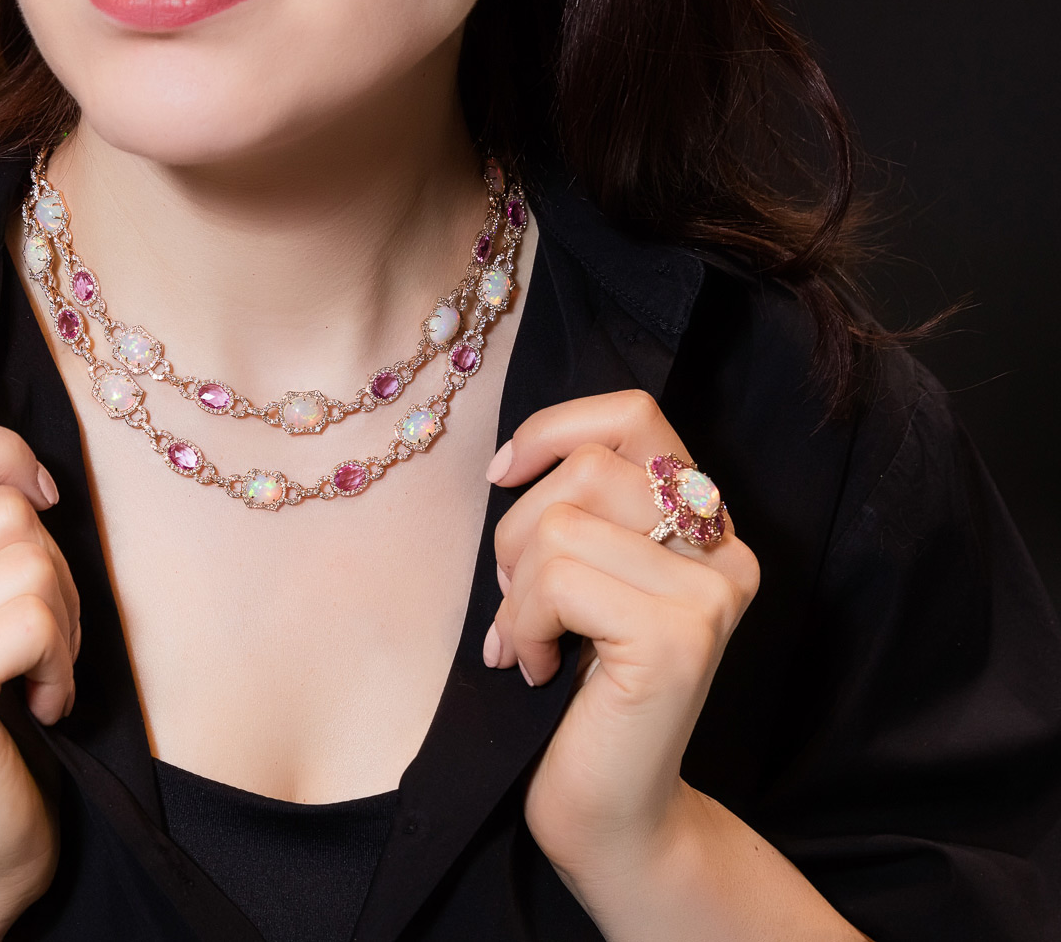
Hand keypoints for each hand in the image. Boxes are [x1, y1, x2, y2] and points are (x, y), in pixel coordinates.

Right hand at [0, 413, 77, 932]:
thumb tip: (36, 481)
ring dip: (64, 625)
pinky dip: (60, 665)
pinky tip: (40, 707)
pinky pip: (32, 621)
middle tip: (38, 642)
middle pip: (4, 511)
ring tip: (35, 675)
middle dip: (56, 573)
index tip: (38, 499)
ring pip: (28, 564)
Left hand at [484, 390, 759, 879]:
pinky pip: (558, 580)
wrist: (608, 812)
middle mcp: (725, 548)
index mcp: (702, 523)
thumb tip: (512, 461)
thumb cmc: (576, 695)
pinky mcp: (680, 636)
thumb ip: (577, 513)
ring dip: (516, 590)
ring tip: (529, 643)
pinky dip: (521, 625)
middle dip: (517, 532)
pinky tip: (538, 670)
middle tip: (519, 605)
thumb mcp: (577, 580)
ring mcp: (711, 591)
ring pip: (561, 522)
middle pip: (587, 466)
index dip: (553, 429)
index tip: (502, 476)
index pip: (633, 415)